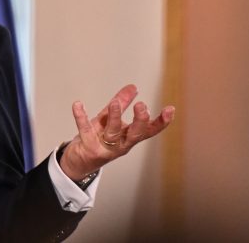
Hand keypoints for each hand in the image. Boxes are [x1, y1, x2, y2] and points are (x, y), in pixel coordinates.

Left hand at [59, 84, 174, 180]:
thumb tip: (133, 87)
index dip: (160, 122)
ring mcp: (105, 148)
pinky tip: (78, 104)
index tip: (170, 109)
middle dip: (139, 122)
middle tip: (142, 106)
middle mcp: (120, 144)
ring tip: (115, 103)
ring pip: (113, 133)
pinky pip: (85, 130)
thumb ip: (122, 103)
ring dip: (115, 117)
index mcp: (128, 137)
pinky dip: (81, 117)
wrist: (79, 161)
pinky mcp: (89, 148)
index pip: (148, 131)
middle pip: (134, 135)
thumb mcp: (110, 119)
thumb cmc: (97, 138)